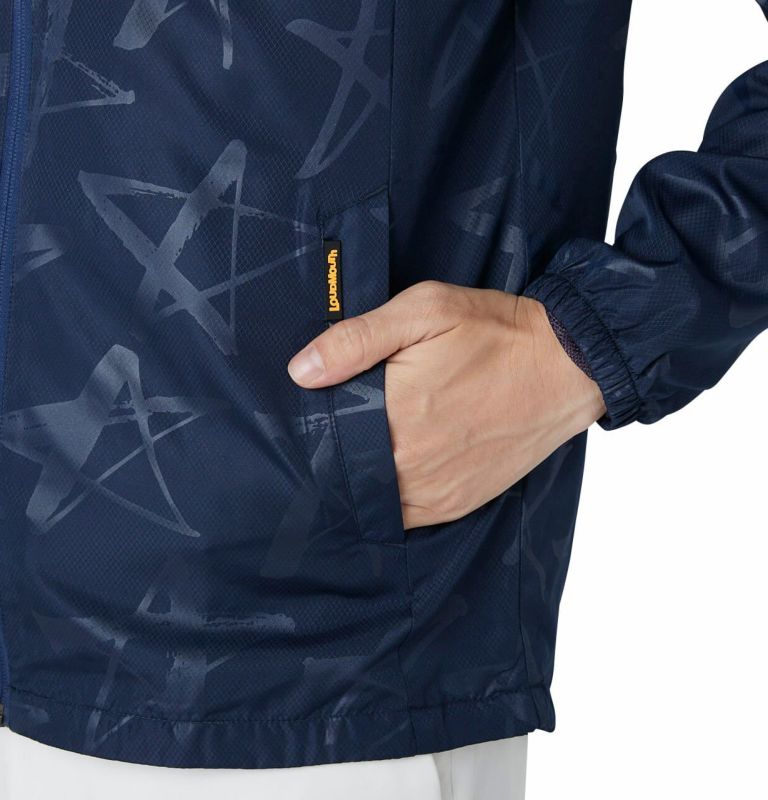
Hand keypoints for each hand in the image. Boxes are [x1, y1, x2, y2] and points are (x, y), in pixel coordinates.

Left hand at [288, 281, 605, 529]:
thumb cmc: (495, 333)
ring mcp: (435, 489)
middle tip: (340, 429)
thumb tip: (301, 371)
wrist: (568, 366)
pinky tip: (393, 472)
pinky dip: (390, 498)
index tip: (316, 412)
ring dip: (360, 481)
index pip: (326, 435)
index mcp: (395, 411)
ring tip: (366, 449)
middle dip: (335, 453)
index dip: (315, 426)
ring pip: (371, 499)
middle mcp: (411, 460)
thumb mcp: (425, 310)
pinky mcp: (457, 504)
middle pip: (345, 471)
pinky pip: (405, 516)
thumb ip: (357, 340)